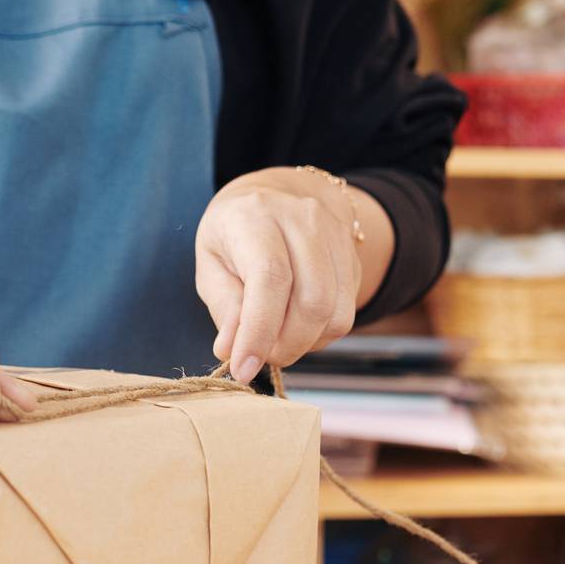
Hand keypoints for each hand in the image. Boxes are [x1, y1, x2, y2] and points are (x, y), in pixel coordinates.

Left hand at [195, 168, 361, 384]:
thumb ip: (223, 304)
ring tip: (276, 341)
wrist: (279, 195)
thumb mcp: (211, 262)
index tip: (242, 369)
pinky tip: (297, 328)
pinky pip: (345, 315)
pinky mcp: (353, 260)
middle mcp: (304, 220)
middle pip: (311, 301)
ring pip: (335, 313)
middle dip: (284, 346)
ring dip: (303, 344)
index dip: (258, 331)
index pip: (270, 278)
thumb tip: (231, 349)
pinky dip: (319, 336)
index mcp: (257, 216)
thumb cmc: (235, 234)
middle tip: (259, 357)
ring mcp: (335, 238)